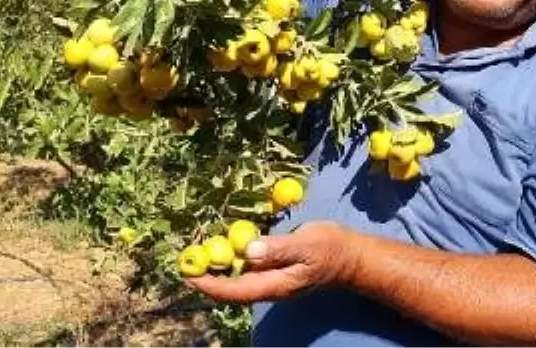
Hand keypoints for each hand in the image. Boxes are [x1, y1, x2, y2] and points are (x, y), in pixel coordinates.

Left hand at [185, 220, 358, 303]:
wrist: (349, 256)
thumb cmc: (330, 249)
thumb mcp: (306, 245)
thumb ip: (278, 249)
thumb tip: (249, 251)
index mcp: (275, 284)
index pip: (236, 290)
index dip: (211, 285)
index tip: (190, 276)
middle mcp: (269, 285)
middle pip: (232, 288)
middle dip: (208, 278)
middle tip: (186, 262)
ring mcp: (271, 278)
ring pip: (238, 278)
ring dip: (218, 269)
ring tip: (198, 254)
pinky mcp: (274, 268)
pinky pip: (247, 268)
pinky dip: (232, 260)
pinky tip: (224, 247)